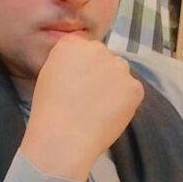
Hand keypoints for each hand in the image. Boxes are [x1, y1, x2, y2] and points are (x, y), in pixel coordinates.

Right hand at [21, 35, 144, 180]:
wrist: (64, 137)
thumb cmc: (48, 111)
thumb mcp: (48, 75)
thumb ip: (67, 63)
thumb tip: (81, 68)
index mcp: (72, 44)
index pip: (84, 48)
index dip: (82, 67)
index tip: (78, 82)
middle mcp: (97, 48)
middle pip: (104, 58)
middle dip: (100, 73)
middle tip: (90, 98)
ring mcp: (118, 66)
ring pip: (120, 73)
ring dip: (114, 85)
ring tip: (99, 108)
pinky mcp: (134, 86)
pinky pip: (131, 91)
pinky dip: (125, 103)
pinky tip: (109, 116)